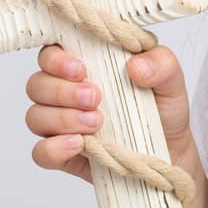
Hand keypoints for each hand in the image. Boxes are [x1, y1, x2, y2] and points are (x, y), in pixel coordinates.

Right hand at [25, 42, 193, 182]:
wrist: (172, 150)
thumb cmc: (162, 107)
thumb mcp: (171, 80)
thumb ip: (161, 64)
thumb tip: (137, 66)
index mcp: (86, 64)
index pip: (51, 53)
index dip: (56, 59)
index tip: (80, 69)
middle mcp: (65, 92)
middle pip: (37, 85)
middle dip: (63, 91)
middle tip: (95, 98)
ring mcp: (61, 124)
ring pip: (35, 116)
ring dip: (63, 118)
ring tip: (97, 123)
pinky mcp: (63, 154)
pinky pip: (41, 152)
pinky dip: (54, 148)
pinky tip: (78, 144)